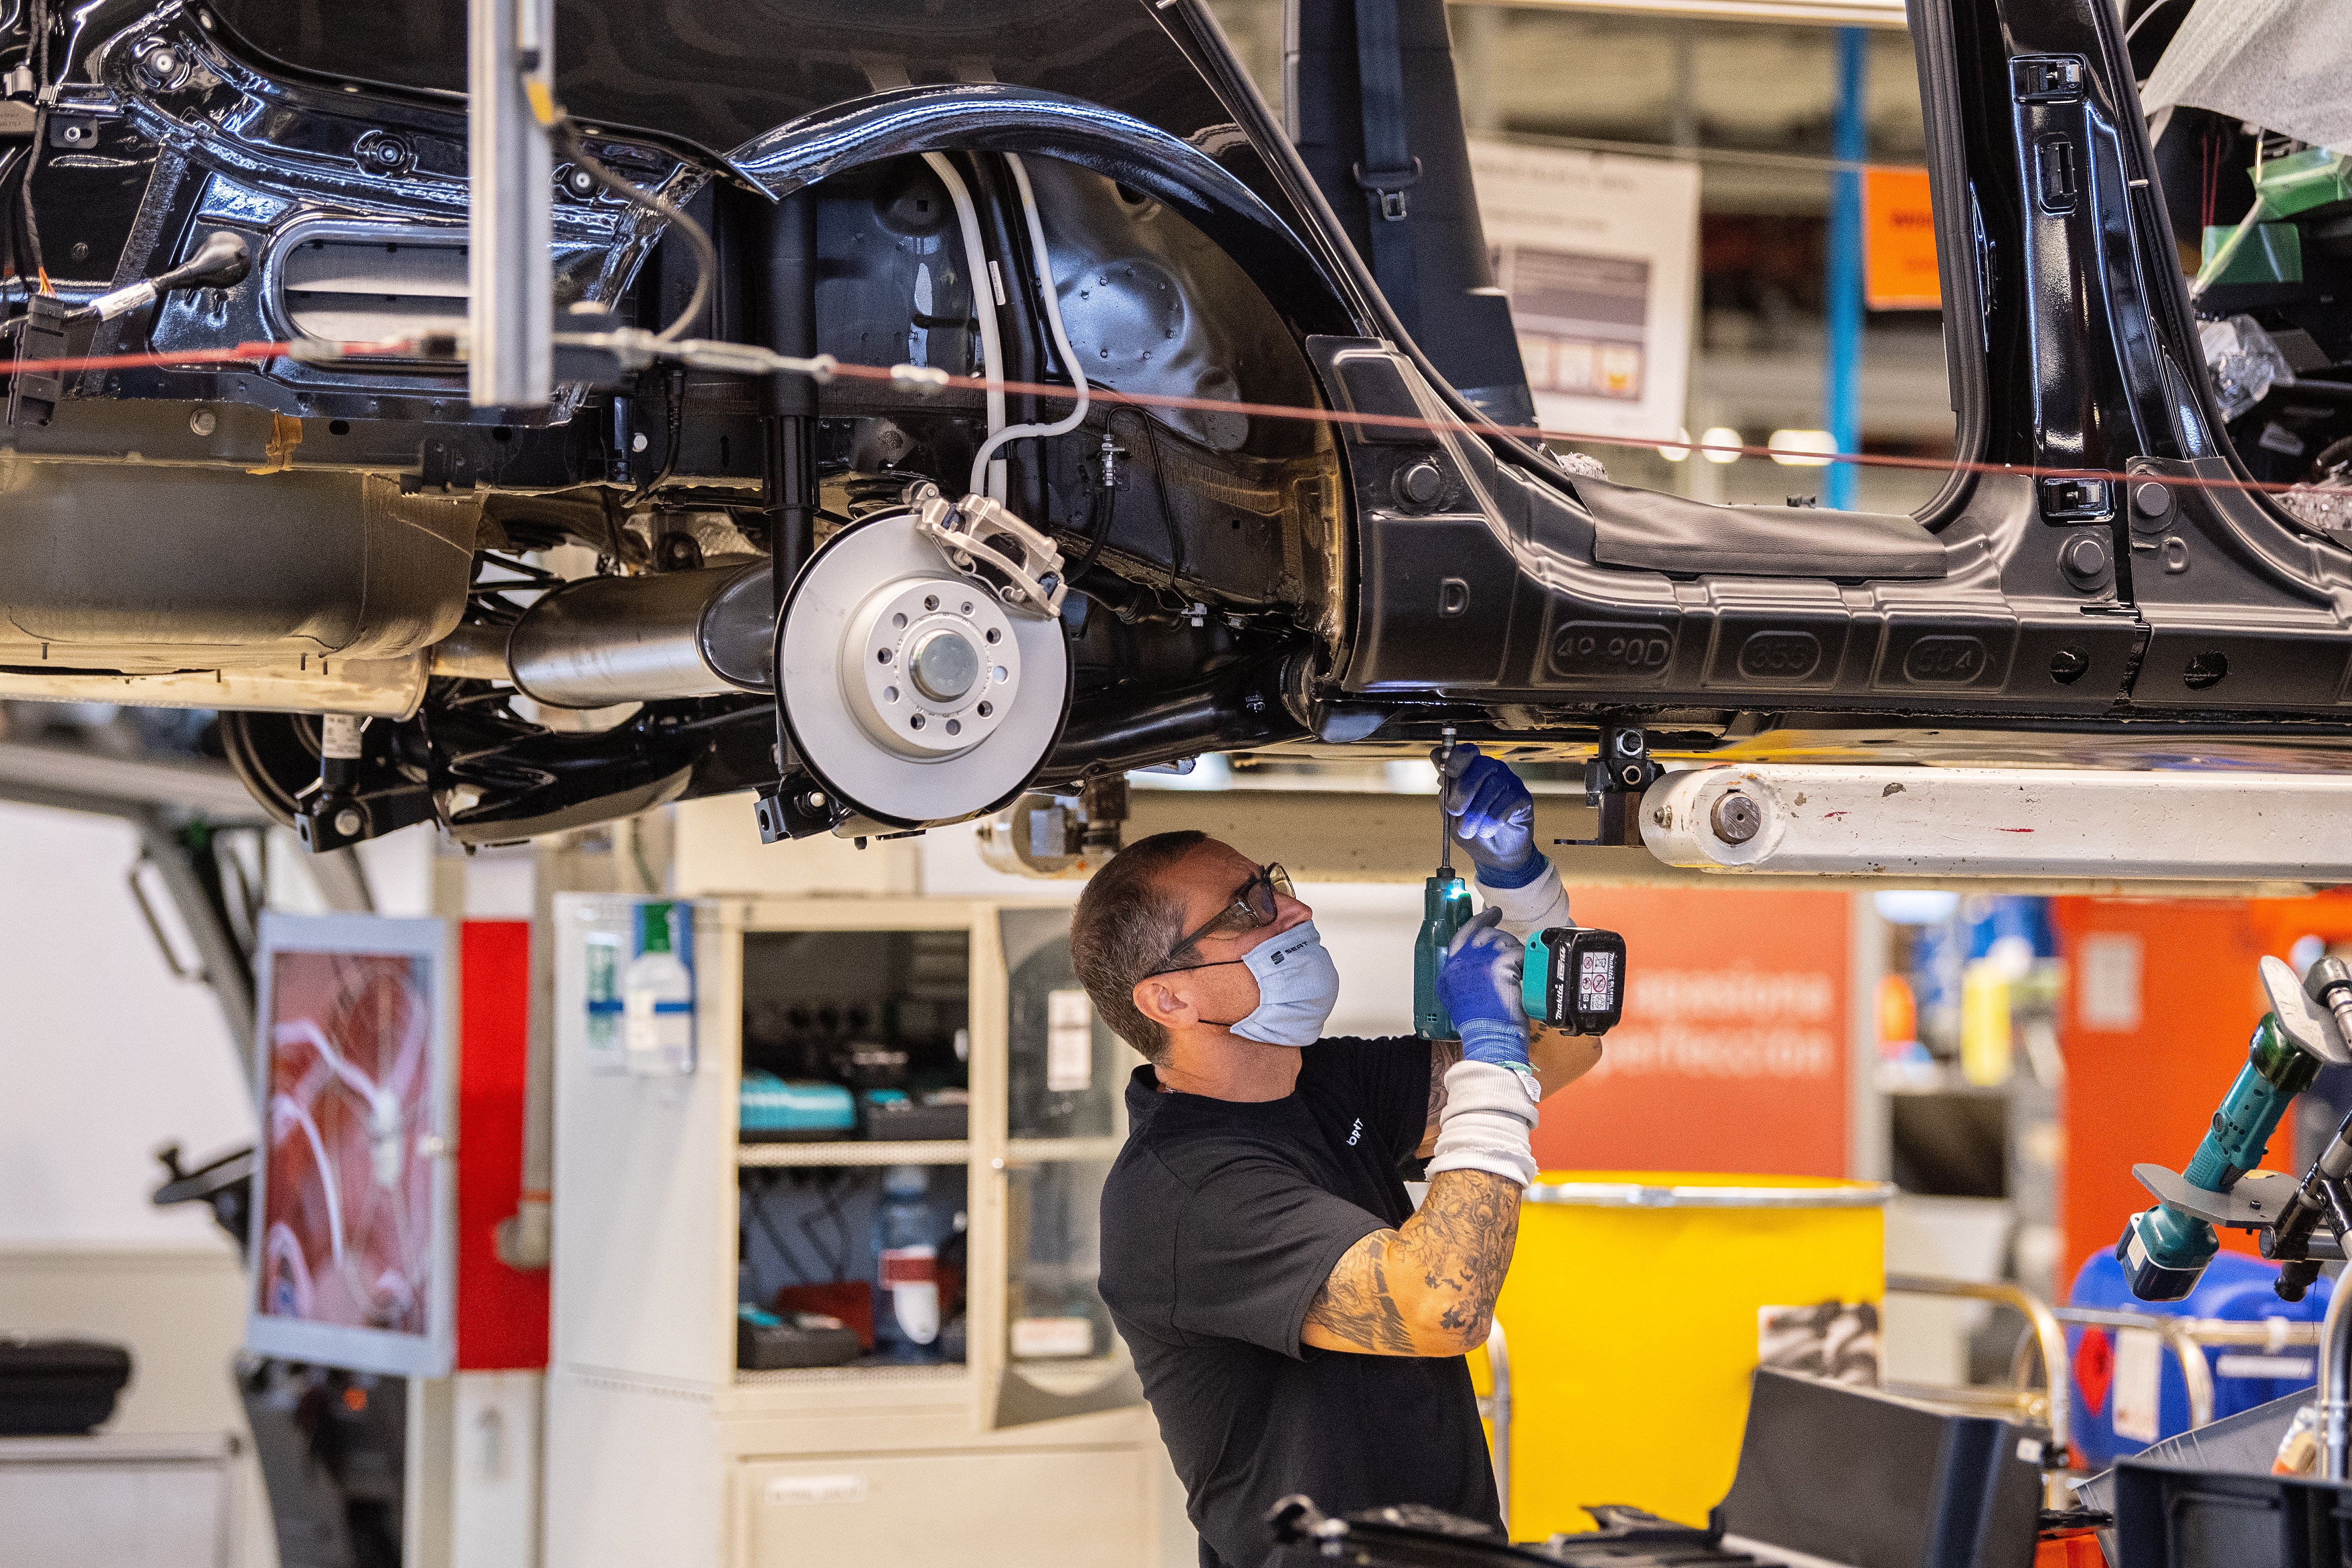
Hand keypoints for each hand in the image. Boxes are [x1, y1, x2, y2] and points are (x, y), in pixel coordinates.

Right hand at [1435, 906, 1528, 1067]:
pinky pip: (1517, 952)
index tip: (1489, 914)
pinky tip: (1523, 972)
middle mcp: (1460, 962)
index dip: (1476, 923)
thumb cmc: (1481, 1026)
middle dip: (1499, 935)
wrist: (1490, 1038)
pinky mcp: (1498, 963)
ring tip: (1517, 967)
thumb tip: (1478, 965)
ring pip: (1502, 940)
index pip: (1461, 937)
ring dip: (1513, 951)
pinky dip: (1524, 961)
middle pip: (1482, 934)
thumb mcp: (1460, 1000)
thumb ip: (1464, 978)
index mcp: (1449, 972)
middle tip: (1509, 937)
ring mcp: (1478, 961)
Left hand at [1439, 745, 1541, 885]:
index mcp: (1471, 770)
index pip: (1466, 752)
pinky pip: (1508, 801)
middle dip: (1464, 790)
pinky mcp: (1523, 797)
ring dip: (1476, 812)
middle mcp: (1492, 770)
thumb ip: (1446, 789)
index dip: (1456, 758)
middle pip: (1480, 766)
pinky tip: (1487, 830)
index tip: (1448, 772)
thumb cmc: (1470, 829)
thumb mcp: (1450, 812)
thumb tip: (1437, 760)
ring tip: (1468, 830)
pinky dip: (1493, 819)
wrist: (1492, 855)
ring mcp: (1510, 782)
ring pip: (1493, 786)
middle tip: (1454, 811)